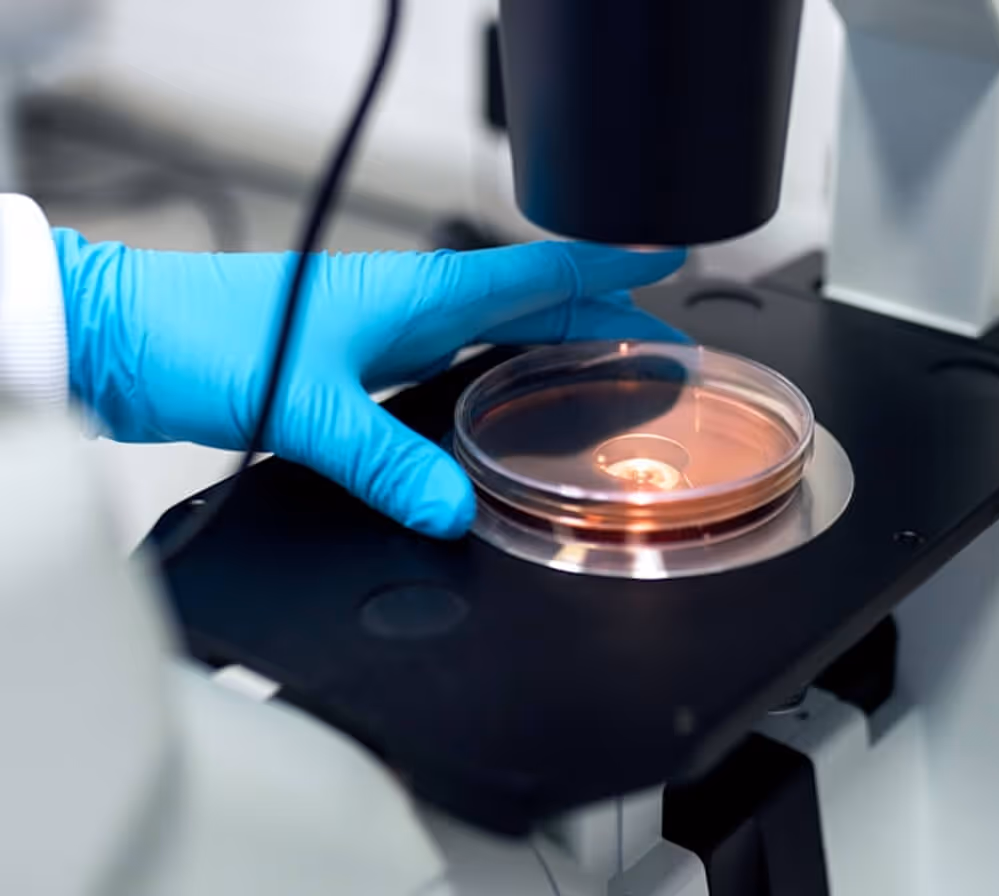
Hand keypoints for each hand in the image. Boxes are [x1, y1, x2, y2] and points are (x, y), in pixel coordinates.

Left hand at [54, 230, 685, 536]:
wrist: (120, 341)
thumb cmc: (198, 336)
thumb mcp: (303, 403)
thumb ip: (382, 461)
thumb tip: (455, 512)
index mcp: (415, 294)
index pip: (534, 272)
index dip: (606, 267)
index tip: (665, 259)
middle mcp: (410, 308)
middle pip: (532, 306)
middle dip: (603, 318)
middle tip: (662, 344)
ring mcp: (386, 336)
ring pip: (496, 338)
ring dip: (555, 350)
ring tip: (608, 376)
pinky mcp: (359, 368)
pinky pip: (454, 370)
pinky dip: (496, 384)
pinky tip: (506, 414)